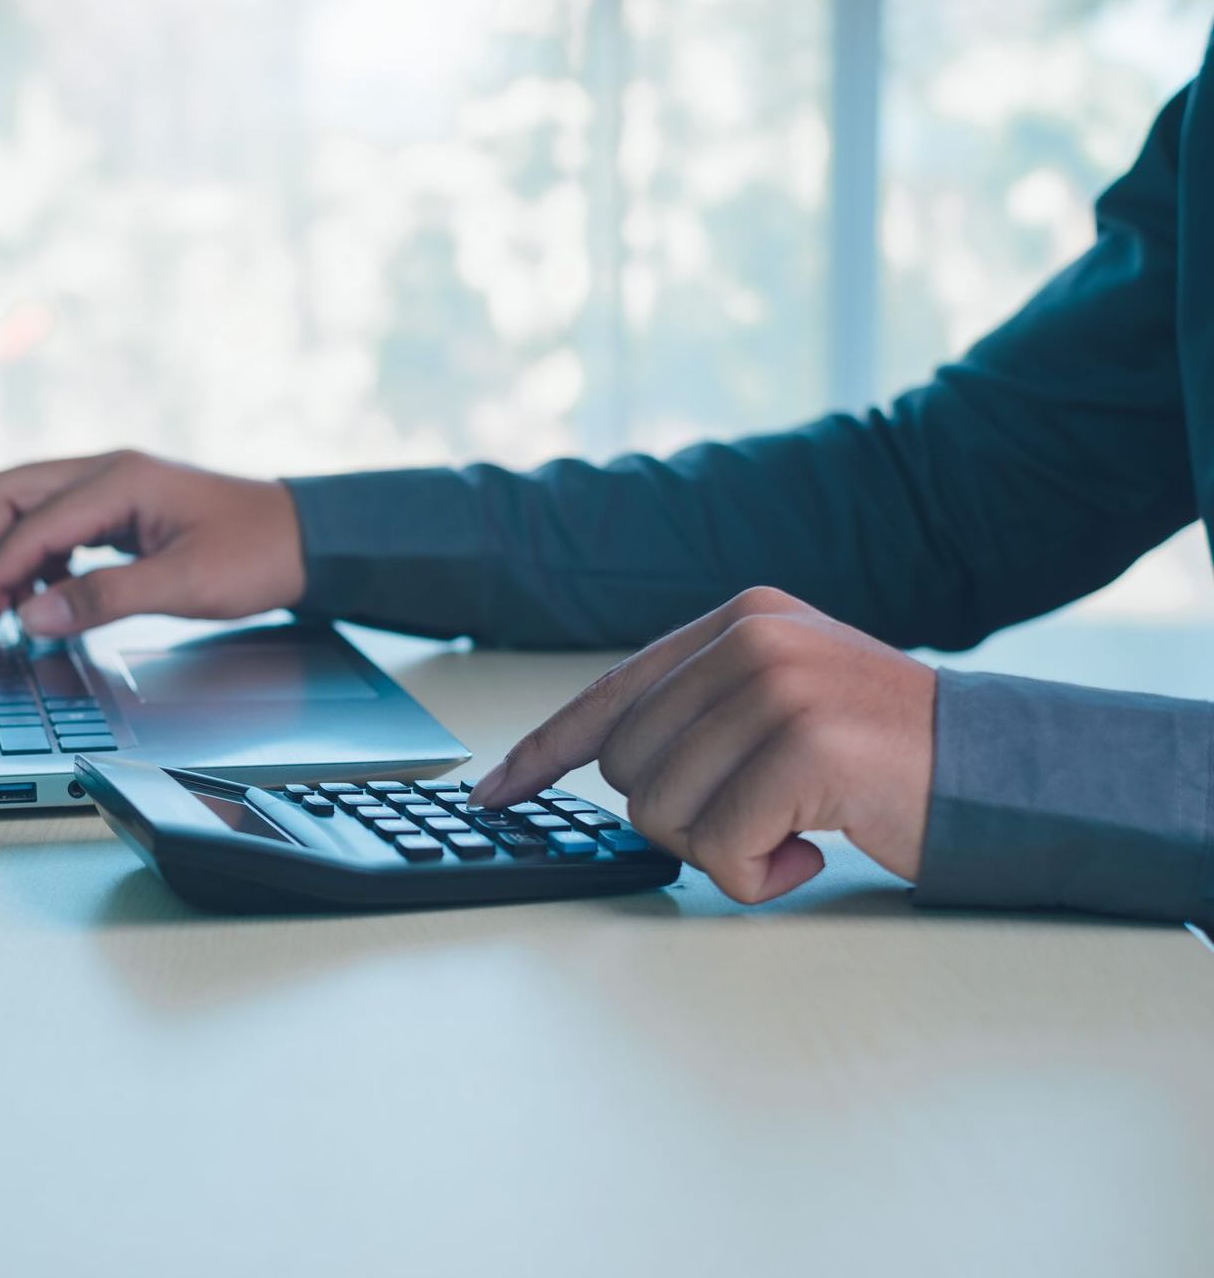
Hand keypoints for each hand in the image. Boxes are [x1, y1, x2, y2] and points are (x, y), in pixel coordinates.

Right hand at [0, 450, 306, 637]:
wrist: (306, 540)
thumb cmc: (257, 555)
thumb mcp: (182, 586)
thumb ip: (102, 599)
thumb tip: (32, 617)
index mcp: (120, 481)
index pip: (27, 529)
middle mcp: (108, 472)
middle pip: (8, 496)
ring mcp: (113, 485)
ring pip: (26, 505)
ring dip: (6, 554)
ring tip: (10, 610)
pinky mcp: (121, 505)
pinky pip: (55, 520)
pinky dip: (36, 555)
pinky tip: (50, 593)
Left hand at [471, 587, 935, 903]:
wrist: (1001, 775)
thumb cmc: (885, 756)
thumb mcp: (787, 699)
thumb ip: (706, 710)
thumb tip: (614, 766)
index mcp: (738, 620)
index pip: (610, 692)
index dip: (542, 752)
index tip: (492, 792)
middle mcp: (749, 638)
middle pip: (628, 766)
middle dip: (681, 817)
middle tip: (757, 817)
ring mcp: (777, 685)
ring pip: (661, 811)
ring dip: (721, 848)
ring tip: (790, 829)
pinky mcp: (803, 744)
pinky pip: (717, 848)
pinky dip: (755, 875)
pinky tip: (809, 852)